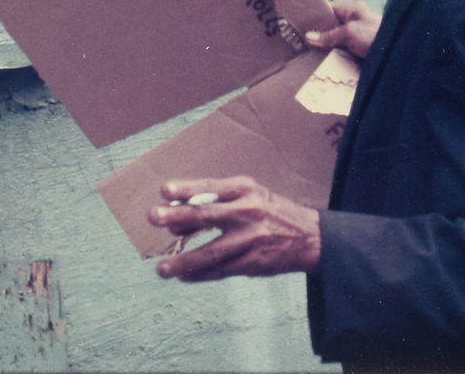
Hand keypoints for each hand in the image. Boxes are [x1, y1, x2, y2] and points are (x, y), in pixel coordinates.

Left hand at [150, 177, 320, 281]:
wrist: (310, 236)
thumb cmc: (270, 212)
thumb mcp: (250, 196)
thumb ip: (216, 204)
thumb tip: (176, 219)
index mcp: (246, 189)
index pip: (211, 187)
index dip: (187, 188)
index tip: (164, 190)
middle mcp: (248, 211)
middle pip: (207, 214)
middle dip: (178, 216)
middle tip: (154, 216)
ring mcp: (250, 238)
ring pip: (210, 252)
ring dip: (184, 261)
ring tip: (162, 269)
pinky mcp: (252, 262)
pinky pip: (220, 270)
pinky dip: (200, 275)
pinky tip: (184, 277)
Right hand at [305, 0, 380, 59]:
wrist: (399, 54)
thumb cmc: (376, 36)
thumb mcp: (350, 32)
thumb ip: (329, 35)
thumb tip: (309, 37)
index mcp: (353, 9)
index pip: (329, 9)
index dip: (315, 15)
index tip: (298, 23)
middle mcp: (355, 20)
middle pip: (331, 26)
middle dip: (319, 35)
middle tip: (301, 43)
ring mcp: (358, 35)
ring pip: (336, 40)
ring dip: (326, 47)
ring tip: (308, 54)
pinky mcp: (360, 49)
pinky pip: (343, 50)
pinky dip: (335, 55)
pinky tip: (324, 62)